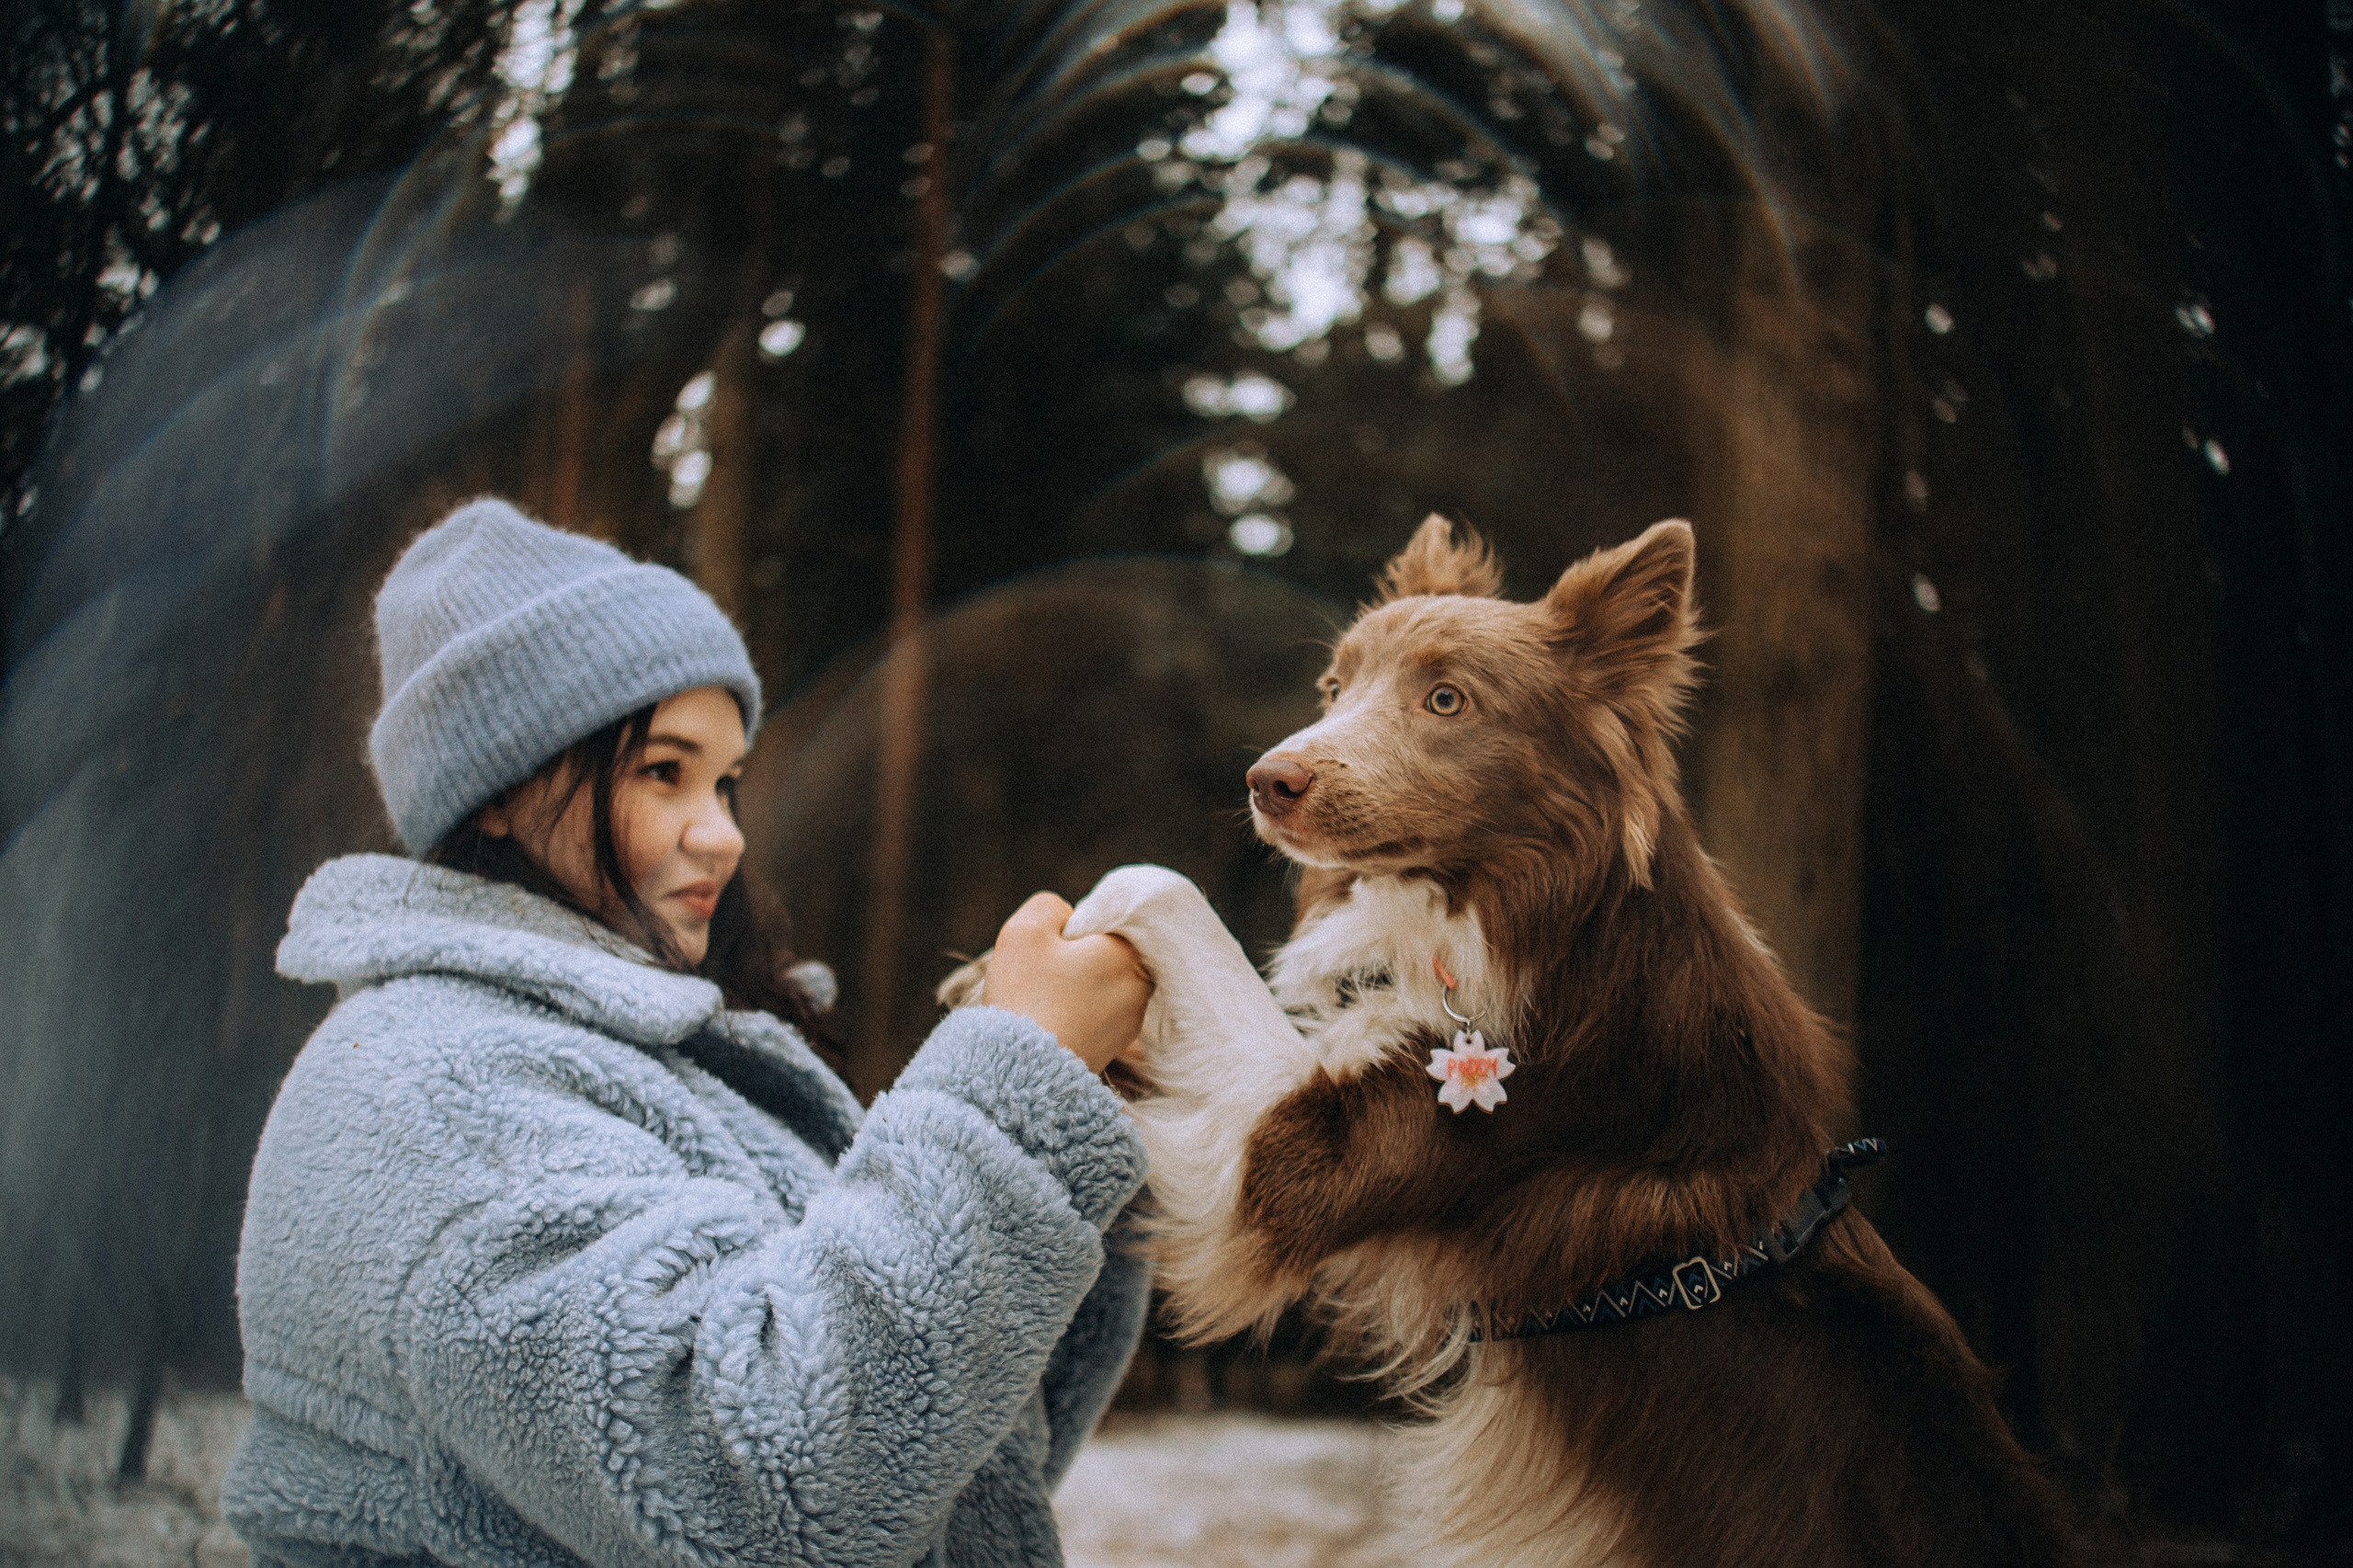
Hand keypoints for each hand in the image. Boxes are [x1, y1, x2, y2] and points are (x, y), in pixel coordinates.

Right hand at [981, 892, 1150, 1073]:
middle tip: (1043, 974)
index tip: (1049, 948)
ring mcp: (1130, 1020)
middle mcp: (1140, 986)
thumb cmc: (1025, 996)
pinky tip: (1050, 1022)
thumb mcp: (1025, 931)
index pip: (1109, 921)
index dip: (1074, 929)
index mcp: (1127, 952)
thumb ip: (1051, 907)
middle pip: (1108, 954)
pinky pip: (1097, 1014)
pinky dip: (1076, 1013)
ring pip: (1102, 984)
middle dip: (1077, 958)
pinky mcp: (1116, 1046)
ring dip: (1077, 987)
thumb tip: (1068, 918)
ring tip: (1044, 1002)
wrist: (1022, 1073)